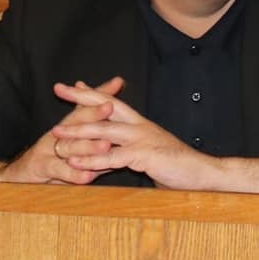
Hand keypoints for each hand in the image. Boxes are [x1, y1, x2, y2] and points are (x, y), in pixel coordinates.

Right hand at [0, 76, 126, 184]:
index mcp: (67, 125)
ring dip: (88, 145)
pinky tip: (88, 176)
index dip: (99, 95)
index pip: (85, 105)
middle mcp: (58, 134)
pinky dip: (74, 174)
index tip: (117, 83)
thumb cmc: (52, 155)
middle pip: (76, 120)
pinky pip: (60, 170)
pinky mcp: (42, 168)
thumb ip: (94, 128)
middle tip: (110, 107)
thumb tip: (116, 103)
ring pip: (69, 145)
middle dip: (93, 112)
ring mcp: (48, 150)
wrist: (21, 174)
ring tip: (106, 145)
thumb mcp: (73, 139)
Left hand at [49, 83, 221, 190]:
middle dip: (80, 98)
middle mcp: (139, 126)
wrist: (202, 173)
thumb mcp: (149, 150)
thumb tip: (116, 148)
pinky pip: (113, 158)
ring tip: (56, 135)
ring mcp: (142, 139)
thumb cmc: (176, 165)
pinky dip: (92, 161)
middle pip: (105, 106)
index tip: (72, 86)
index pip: (112, 101)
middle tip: (58, 89)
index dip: (92, 93)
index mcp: (140, 123)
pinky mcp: (144, 156)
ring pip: (104, 132)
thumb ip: (131, 146)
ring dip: (78, 133)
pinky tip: (76, 163)